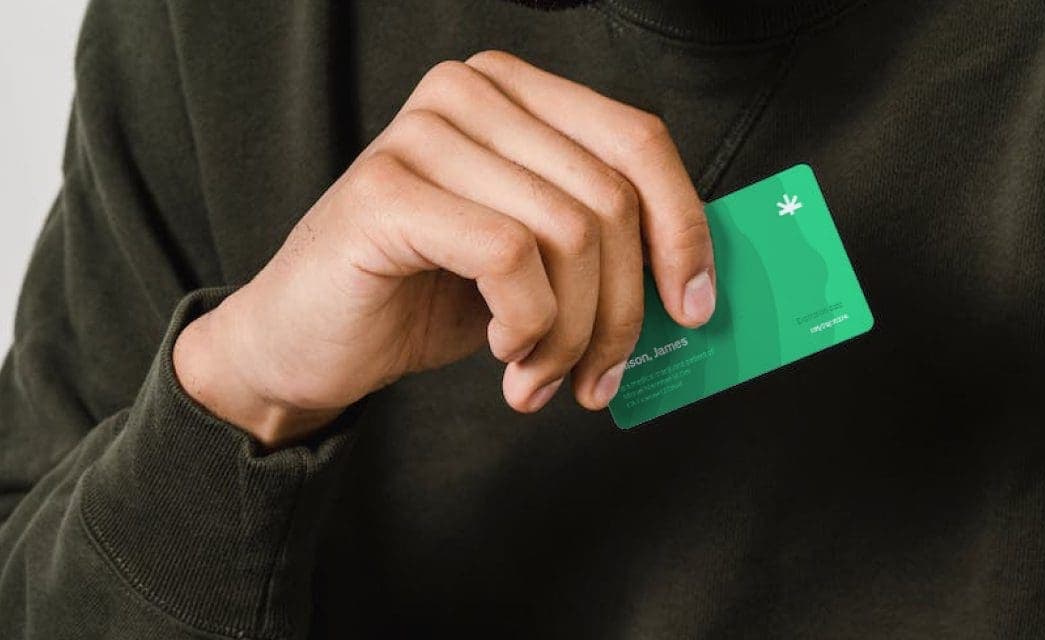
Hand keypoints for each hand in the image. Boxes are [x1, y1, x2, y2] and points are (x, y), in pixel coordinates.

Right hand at [173, 51, 715, 446]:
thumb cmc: (423, 298)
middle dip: (622, 310)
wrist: (304, 343)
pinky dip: (525, 324)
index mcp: (517, 95)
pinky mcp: (388, 190)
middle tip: (600, 378)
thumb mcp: (536, 265)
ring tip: (541, 378)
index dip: (684, 228)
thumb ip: (603, 248)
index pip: (638, 142)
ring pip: (569, 233)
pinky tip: (500, 351)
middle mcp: (472, 94)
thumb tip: (697, 284)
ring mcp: (425, 133)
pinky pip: (510, 257)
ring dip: (572, 334)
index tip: (695, 307)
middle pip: (610, 198)